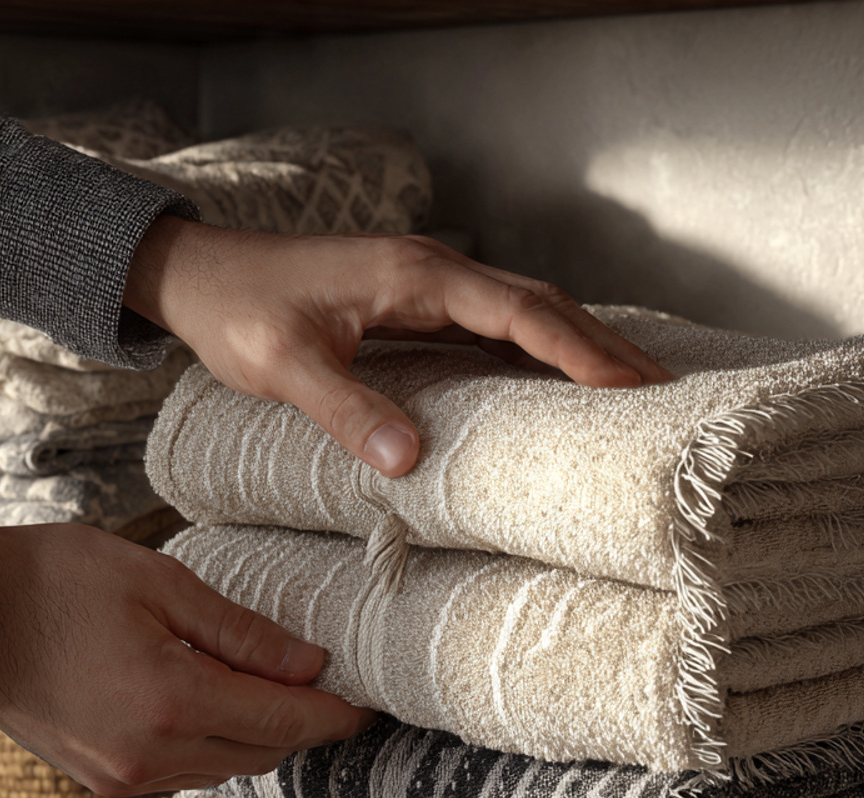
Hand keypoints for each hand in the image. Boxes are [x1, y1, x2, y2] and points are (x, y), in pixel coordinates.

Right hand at [0, 523, 374, 794]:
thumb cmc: (53, 581)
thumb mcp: (159, 584)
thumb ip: (242, 631)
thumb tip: (310, 664)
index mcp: (173, 701)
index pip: (285, 722)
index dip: (335, 715)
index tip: (368, 707)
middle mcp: (152, 754)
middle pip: (262, 753)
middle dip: (301, 724)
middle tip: (327, 689)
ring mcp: (122, 776)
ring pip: (225, 768)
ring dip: (258, 736)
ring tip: (272, 690)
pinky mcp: (101, 778)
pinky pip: (184, 772)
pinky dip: (214, 745)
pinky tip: (214, 705)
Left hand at [123, 220, 672, 477]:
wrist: (202, 275)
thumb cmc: (238, 311)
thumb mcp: (284, 364)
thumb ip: (345, 407)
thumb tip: (408, 461)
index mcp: (414, 275)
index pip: (518, 311)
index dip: (578, 349)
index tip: (631, 385)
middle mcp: (432, 271)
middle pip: (540, 305)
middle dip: (602, 346)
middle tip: (661, 391)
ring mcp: (426, 285)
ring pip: (523, 312)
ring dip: (578, 345)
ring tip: (630, 389)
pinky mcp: (414, 305)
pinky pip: (493, 325)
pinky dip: (536, 349)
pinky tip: (555, 381)